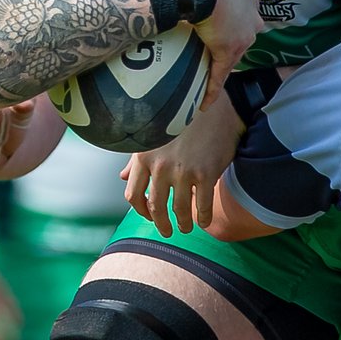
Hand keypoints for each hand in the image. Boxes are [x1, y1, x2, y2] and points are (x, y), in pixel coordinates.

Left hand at [123, 91, 244, 236]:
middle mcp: (160, 166)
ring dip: (183, 224)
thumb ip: (138, 158)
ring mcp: (183, 171)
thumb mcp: (155, 136)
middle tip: (167, 232)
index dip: (140, 211)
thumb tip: (123, 177)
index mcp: (144, 156)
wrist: (216, 108)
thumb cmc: (185, 121)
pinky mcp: (206, 174)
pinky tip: (203, 222)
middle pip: (155, 207)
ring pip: (179, 210)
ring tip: (186, 228)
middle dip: (161, 224)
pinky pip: (202, 206)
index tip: (149, 216)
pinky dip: (202, 218)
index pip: (133, 194)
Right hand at [189, 0, 265, 88]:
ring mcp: (241, 40)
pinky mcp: (227, 54)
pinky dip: (212, 89)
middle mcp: (251, 21)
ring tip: (209, 76)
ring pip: (233, 58)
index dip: (239, 20)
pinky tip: (205, 103)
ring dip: (222, 67)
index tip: (229, 23)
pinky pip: (219, 76)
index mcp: (247, 0)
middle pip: (246, 36)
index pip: (248, 14)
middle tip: (217, 48)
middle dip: (236, 43)